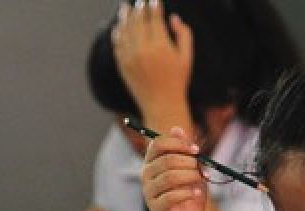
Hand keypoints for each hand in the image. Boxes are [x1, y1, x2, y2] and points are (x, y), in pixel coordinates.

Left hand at [112, 0, 193, 125]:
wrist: (161, 105)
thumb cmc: (178, 81)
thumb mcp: (187, 57)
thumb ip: (184, 34)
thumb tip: (173, 18)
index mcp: (160, 45)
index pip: (154, 18)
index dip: (153, 6)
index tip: (154, 0)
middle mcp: (143, 50)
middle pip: (137, 21)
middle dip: (138, 8)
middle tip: (138, 1)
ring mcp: (130, 58)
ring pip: (125, 31)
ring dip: (124, 17)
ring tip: (124, 7)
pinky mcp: (123, 66)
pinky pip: (118, 45)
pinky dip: (117, 34)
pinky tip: (119, 27)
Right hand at [141, 127, 204, 210]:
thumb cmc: (189, 192)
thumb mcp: (192, 168)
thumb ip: (185, 150)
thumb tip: (176, 129)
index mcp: (152, 162)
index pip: (157, 144)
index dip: (178, 144)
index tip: (197, 150)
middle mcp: (146, 176)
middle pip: (166, 160)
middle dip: (188, 163)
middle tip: (200, 169)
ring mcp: (149, 193)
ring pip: (170, 177)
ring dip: (190, 177)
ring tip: (200, 181)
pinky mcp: (156, 209)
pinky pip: (171, 196)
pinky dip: (188, 193)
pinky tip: (195, 193)